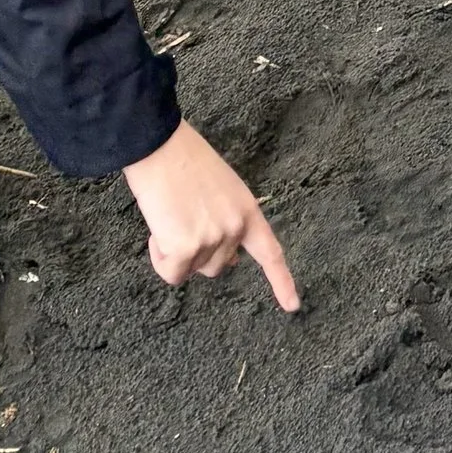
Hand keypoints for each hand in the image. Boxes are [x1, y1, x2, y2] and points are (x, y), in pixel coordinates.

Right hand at [123, 122, 298, 310]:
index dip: (282, 281)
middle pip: (217, 267)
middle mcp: (236, 227)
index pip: (270, 252)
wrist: (160, 146)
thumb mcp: (222, 191)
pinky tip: (158, 229)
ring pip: (192, 271)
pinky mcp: (187, 247)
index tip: (293, 306)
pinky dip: (160, 258)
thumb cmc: (185, 162)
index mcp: (248, 210)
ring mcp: (213, 238)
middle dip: (197, 251)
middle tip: (183, 217)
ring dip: (177, 253)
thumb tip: (231, 262)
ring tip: (171, 216)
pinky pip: (172, 273)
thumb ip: (230, 223)